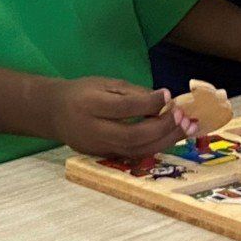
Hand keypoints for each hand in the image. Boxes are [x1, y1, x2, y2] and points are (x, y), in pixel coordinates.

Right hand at [49, 77, 183, 157]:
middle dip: (162, 127)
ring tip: (186, 128)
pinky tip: (171, 136)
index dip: (149, 103)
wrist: (54, 113)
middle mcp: (93, 131)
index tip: (168, 94)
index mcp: (90, 105)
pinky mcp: (104, 157)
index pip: (124, 108)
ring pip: (136, 150)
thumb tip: (164, 100)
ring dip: (165, 140)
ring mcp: (98, 148)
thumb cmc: (83, 93)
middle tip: (182, 116)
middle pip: (132, 135)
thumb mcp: (105, 84)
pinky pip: (133, 154)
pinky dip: (155, 146)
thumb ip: (133, 93)